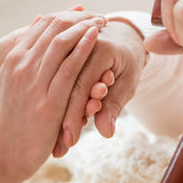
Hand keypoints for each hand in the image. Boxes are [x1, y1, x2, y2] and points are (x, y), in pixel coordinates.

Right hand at [0, 7, 107, 136]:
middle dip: (78, 17)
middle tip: (96, 14)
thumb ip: (17, 68)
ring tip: (102, 21)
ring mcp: (33, 82)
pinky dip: (85, 47)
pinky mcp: (49, 101)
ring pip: (62, 42)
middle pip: (52, 27)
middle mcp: (21, 66)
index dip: (64, 16)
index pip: (40, 25)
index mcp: (12, 62)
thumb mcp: (7, 89)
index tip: (81, 14)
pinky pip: (70, 66)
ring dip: (85, 27)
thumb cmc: (6, 126)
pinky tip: (97, 38)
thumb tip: (29, 50)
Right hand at [54, 19, 146, 156]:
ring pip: (57, 86)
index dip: (76, 114)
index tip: (71, 140)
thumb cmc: (127, 62)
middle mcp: (80, 44)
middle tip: (60, 148)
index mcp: (100, 47)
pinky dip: (57, 104)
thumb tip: (106, 132)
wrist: (123, 34)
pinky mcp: (61, 53)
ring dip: (58, 117)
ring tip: (58, 143)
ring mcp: (69, 46)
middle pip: (65, 88)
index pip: (82, 85)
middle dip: (63, 121)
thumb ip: (113, 106)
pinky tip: (56, 128)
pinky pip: (56, 80)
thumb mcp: (126, 84)